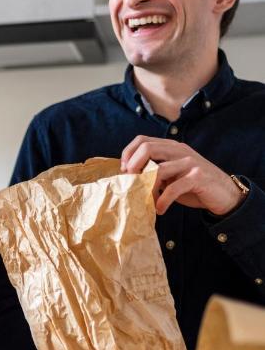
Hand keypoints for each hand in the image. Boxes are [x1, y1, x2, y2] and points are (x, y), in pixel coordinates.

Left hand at [120, 136, 244, 215]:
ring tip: (146, 201)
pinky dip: (163, 201)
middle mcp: (179, 150)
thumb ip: (154, 172)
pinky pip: (173, 188)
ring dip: (147, 188)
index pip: (142, 140)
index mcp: (171, 147)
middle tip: (131, 184)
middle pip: (147, 148)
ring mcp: (190, 162)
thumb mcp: (171, 175)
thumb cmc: (193, 187)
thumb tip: (128, 179)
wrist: (224, 194)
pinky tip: (160, 209)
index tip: (124, 172)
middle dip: (133, 167)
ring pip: (158, 169)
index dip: (128, 154)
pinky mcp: (198, 177)